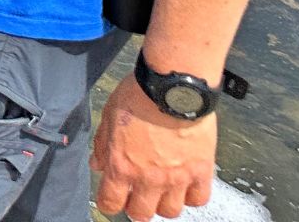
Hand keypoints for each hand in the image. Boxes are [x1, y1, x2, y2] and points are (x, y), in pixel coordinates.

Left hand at [90, 73, 216, 219]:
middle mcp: (149, 178)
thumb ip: (103, 145)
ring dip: (164, 203)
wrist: (172, 89)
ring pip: (171, 211)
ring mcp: (177, 178)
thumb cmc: (138, 97)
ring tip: (162, 190)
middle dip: (136, 207)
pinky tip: (186, 184)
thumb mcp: (108, 117)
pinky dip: (191, 196)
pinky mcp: (201, 171)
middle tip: (137, 196)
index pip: (111, 202)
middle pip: (142, 213)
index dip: (109, 204)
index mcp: (122, 165)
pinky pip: (198, 199)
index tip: (111, 200)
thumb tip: (97, 164)